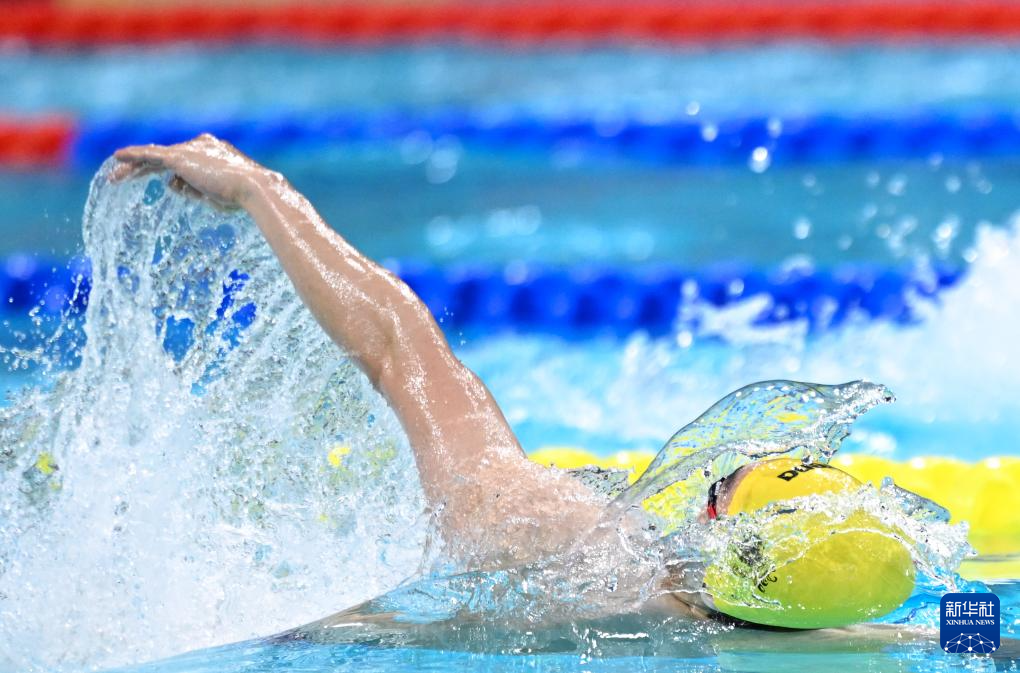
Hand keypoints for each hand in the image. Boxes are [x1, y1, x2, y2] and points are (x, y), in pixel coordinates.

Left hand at [111, 134, 267, 209]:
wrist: (254, 188)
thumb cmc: (242, 197)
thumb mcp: (216, 195)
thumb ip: (194, 189)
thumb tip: (170, 184)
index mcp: (214, 152)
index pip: (186, 162)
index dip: (174, 174)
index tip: (168, 184)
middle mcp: (200, 146)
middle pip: (166, 156)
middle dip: (146, 168)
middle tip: (127, 177)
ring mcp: (190, 149)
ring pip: (155, 157)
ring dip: (134, 167)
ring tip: (115, 177)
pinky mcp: (180, 157)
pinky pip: (150, 154)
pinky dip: (134, 155)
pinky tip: (117, 157)